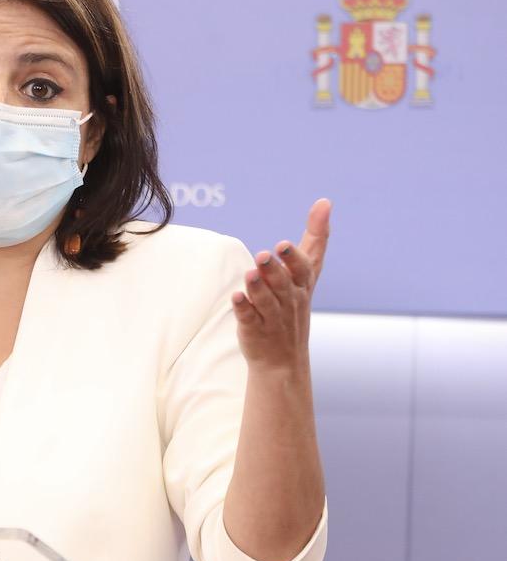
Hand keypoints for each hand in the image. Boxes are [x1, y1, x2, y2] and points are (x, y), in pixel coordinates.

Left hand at [232, 199, 331, 372]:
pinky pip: (249, 318)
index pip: (303, 269)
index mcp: (301, 285)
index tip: (284, 245)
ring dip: (258, 287)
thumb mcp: (307, 272)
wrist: (284, 359)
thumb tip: (324, 202)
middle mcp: (289, 300)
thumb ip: (315, 238)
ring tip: (250, 273)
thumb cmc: (293, 304)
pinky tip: (236, 298)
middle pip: (282, 283)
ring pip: (265, 301)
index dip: (294, 258)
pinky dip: (243, 309)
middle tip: (264, 255)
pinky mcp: (254, 330)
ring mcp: (272, 317)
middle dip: (274, 270)